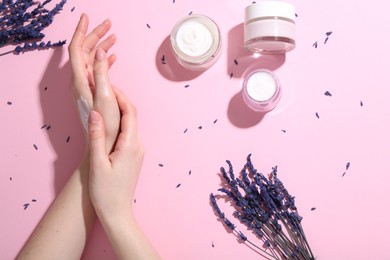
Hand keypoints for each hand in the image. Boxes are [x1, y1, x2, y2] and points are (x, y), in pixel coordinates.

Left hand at [69, 14, 119, 152]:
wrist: (102, 142)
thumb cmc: (106, 124)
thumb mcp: (105, 96)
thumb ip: (101, 72)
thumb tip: (99, 51)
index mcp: (80, 80)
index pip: (76, 49)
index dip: (81, 31)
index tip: (87, 17)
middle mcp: (80, 81)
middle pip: (83, 51)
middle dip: (95, 35)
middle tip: (108, 25)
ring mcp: (86, 86)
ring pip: (91, 59)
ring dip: (100, 46)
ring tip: (113, 37)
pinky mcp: (92, 92)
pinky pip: (96, 70)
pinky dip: (104, 61)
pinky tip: (112, 58)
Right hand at [88, 87, 143, 220]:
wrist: (117, 212)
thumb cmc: (106, 192)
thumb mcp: (97, 164)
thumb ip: (97, 137)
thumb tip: (96, 113)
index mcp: (131, 145)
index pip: (130, 112)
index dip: (120, 96)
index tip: (107, 84)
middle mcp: (138, 145)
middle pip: (131, 115)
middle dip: (119, 100)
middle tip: (103, 88)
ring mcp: (137, 151)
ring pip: (129, 124)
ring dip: (118, 111)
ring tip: (102, 101)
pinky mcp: (133, 156)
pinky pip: (128, 133)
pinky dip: (118, 123)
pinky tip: (106, 122)